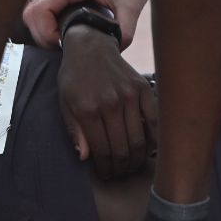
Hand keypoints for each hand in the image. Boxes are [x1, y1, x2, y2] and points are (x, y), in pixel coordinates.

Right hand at [24, 0, 148, 46]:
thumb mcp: (131, 4)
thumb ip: (123, 30)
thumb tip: (113, 51)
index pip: (38, 12)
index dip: (46, 34)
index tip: (63, 44)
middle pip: (30, 12)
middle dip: (41, 35)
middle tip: (61, 46)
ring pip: (32, 8)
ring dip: (41, 28)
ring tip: (61, 39)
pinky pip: (41, 4)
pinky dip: (45, 20)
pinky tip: (62, 29)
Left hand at [58, 24, 158, 179]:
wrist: (91, 47)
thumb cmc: (75, 78)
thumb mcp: (65, 104)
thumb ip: (75, 131)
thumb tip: (85, 157)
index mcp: (88, 110)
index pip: (102, 151)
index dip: (106, 168)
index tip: (107, 173)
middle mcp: (110, 104)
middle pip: (122, 149)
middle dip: (121, 167)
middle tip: (120, 172)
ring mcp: (129, 96)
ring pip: (139, 140)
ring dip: (137, 158)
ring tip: (132, 164)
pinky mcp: (143, 89)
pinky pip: (154, 121)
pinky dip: (154, 138)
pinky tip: (149, 147)